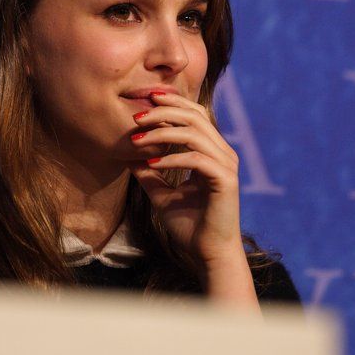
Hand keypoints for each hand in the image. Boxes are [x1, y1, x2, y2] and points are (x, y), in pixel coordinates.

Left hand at [127, 92, 242, 268]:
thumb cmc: (189, 226)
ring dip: (162, 133)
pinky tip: (152, 162)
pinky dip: (172, 157)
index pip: (196, 114)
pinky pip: (196, 159)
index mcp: (213, 151)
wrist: (207, 256)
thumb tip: (127, 154)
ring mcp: (227, 165)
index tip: (146, 98)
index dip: (173, 102)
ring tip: (137, 140)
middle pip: (195, 116)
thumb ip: (148, 172)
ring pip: (194, 133)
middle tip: (136, 116)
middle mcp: (224, 153)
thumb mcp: (162, 193)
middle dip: (164, 112)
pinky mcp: (226, 180)